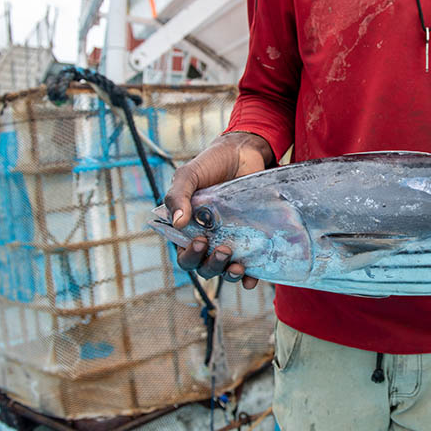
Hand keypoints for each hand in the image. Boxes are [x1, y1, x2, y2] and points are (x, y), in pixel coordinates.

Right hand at [164, 132, 274, 288]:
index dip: (190, 256)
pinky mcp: (253, 239)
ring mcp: (233, 240)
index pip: (185, 255)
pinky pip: (252, 266)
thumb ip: (178, 195)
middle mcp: (210, 239)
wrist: (244, 153)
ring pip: (227, 270)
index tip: (200, 242)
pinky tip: (252, 277)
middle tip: (223, 250)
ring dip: (230, 274)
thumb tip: (177, 222)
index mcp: (189, 230)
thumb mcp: (189, 175)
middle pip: (206, 267)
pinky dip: (251, 277)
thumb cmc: (211, 164)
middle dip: (212, 265)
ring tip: (237, 266)